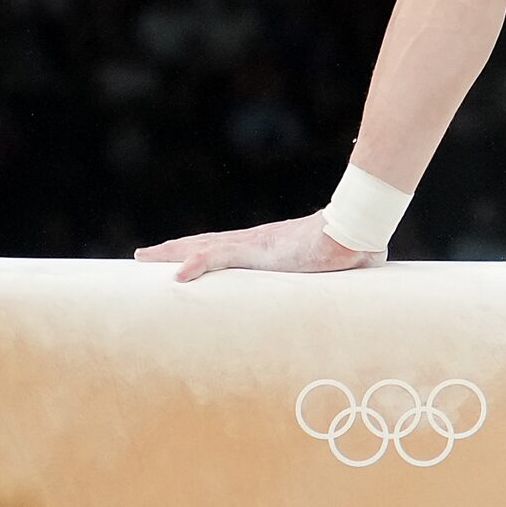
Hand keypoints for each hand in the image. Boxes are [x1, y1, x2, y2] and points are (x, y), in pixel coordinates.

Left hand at [134, 213, 378, 281]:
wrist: (357, 232)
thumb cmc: (352, 246)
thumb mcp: (335, 268)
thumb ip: (337, 274)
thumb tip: (364, 274)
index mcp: (267, 247)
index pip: (225, 248)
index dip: (199, 252)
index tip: (176, 261)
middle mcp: (255, 242)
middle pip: (205, 243)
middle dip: (173, 250)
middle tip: (141, 255)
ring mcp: (255, 245)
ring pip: (204, 247)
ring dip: (173, 254)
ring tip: (144, 257)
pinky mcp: (259, 252)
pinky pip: (222, 258)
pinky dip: (198, 264)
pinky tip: (177, 274)